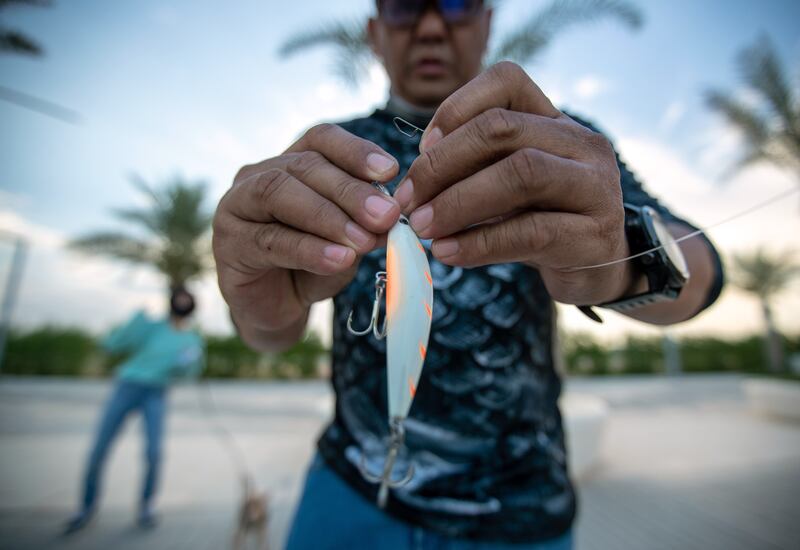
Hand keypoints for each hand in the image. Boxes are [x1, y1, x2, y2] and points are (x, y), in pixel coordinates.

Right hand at [213, 124, 400, 343]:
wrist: (279, 310)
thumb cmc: (314, 267)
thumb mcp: (347, 242)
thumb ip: (364, 225)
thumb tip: (390, 216)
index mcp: (290, 163)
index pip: (321, 140)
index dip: (355, 151)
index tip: (390, 171)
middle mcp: (258, 176)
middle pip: (304, 166)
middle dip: (350, 191)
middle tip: (386, 215)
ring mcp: (236, 207)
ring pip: (279, 194)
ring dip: (328, 217)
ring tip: (363, 241)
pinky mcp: (228, 244)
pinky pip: (269, 240)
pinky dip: (309, 249)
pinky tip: (339, 260)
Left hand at [396, 61, 631, 304]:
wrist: (597, 269)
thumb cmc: (543, 221)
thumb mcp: (509, 186)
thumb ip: (473, 171)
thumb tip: (413, 181)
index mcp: (557, 122)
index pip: (507, 81)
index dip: (455, 107)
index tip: (421, 148)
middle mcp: (583, 145)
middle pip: (503, 128)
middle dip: (442, 163)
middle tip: (407, 199)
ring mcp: (596, 188)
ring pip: (521, 173)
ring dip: (459, 201)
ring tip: (422, 227)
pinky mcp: (595, 236)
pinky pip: (531, 232)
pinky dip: (480, 243)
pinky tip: (448, 253)